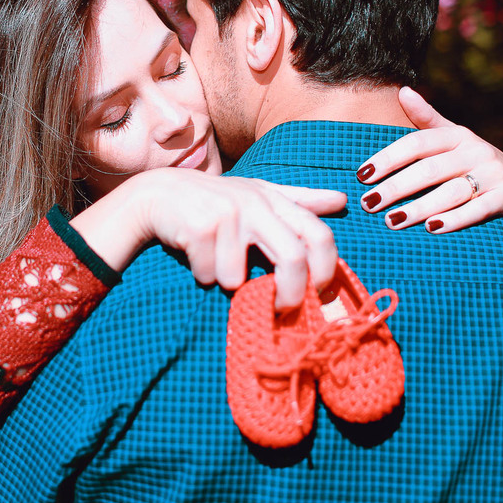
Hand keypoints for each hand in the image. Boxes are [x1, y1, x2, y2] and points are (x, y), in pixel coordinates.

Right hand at [73, 168, 345, 309]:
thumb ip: (300, 200)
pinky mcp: (200, 226)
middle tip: (280, 310)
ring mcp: (227, 213)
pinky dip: (203, 275)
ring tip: (217, 264)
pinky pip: (209, 274)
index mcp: (275, 200)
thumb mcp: (259, 195)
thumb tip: (342, 199)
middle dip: (290, 295)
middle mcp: (256, 203)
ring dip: (226, 282)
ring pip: (238, 277)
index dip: (326, 269)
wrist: (160, 192)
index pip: (319, 235)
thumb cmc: (216, 200)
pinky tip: (195, 256)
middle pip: (292, 260)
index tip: (318, 293)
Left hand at [356, 87, 502, 233]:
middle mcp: (475, 151)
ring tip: (392, 221)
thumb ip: (427, 119)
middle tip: (369, 203)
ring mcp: (494, 173)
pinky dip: (455, 219)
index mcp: (457, 135)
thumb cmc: (477, 165)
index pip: (417, 142)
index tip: (362, 174)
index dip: (388, 157)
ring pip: (450, 191)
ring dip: (419, 207)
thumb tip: (402, 91)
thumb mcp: (455, 139)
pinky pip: (479, 209)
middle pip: (429, 169)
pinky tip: (432, 229)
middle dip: (396, 187)